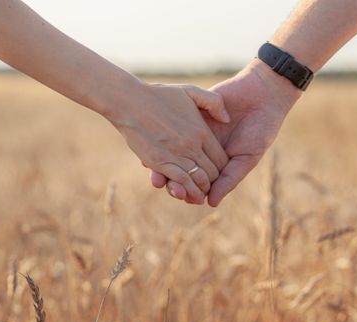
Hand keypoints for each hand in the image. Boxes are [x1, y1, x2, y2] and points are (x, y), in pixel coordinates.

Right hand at [105, 82, 230, 204]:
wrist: (129, 101)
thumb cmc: (158, 95)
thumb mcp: (190, 91)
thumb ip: (214, 102)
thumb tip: (227, 119)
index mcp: (202, 131)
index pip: (222, 159)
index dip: (222, 169)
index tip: (217, 172)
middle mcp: (192, 146)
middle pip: (212, 173)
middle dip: (213, 183)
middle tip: (209, 187)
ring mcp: (177, 155)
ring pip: (199, 181)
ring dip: (201, 190)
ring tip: (199, 195)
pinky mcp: (160, 162)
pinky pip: (181, 181)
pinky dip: (187, 190)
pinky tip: (186, 194)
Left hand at [150, 60, 301, 205]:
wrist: (263, 94)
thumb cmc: (261, 130)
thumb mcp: (247, 158)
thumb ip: (229, 179)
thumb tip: (210, 203)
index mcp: (213, 163)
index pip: (196, 181)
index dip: (187, 191)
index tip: (183, 197)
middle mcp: (200, 150)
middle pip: (180, 169)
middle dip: (171, 179)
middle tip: (166, 185)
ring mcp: (192, 132)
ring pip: (172, 151)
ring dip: (163, 162)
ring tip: (157, 170)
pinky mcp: (189, 113)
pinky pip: (172, 126)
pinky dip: (163, 136)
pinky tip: (158, 144)